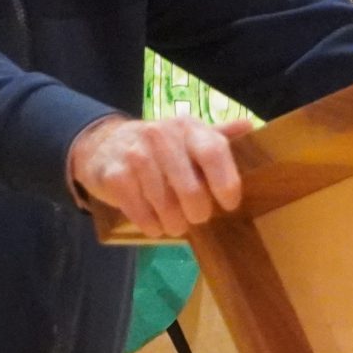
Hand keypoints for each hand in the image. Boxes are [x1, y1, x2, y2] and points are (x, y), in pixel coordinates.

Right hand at [68, 116, 256, 237]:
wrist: (103, 145)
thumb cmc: (159, 147)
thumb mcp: (188, 136)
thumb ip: (217, 135)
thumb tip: (249, 126)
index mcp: (187, 127)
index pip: (213, 152)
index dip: (226, 183)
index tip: (229, 204)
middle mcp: (161, 136)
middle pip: (191, 190)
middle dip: (198, 213)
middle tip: (196, 218)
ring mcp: (135, 155)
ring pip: (166, 207)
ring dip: (173, 224)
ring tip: (174, 224)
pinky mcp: (115, 176)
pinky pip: (141, 214)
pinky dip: (151, 226)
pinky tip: (153, 223)